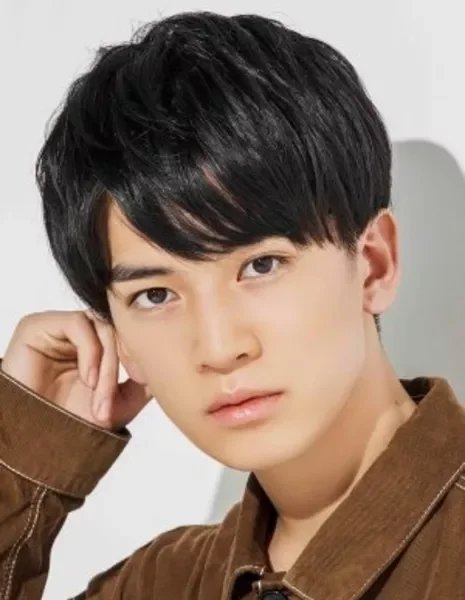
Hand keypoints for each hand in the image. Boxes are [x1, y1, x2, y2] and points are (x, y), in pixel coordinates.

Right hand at [1, 310, 151, 431]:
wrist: (33, 441)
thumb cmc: (69, 422)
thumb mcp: (118, 404)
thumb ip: (142, 384)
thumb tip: (166, 367)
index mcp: (97, 346)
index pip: (127, 333)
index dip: (138, 353)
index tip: (144, 380)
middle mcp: (80, 333)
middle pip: (117, 330)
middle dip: (122, 364)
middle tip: (115, 398)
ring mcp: (59, 327)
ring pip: (101, 327)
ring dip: (107, 363)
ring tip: (100, 395)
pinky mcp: (38, 324)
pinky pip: (78, 323)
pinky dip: (90, 352)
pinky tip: (87, 378)